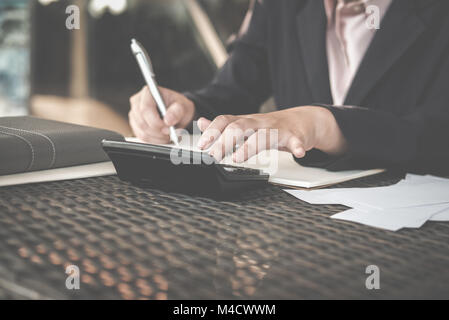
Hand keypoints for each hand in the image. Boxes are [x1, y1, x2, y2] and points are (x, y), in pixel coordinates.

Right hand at [129, 86, 195, 142]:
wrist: (177, 112)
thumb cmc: (178, 106)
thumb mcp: (182, 106)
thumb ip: (176, 112)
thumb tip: (168, 120)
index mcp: (148, 92)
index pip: (145, 109)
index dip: (156, 122)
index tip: (167, 128)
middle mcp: (138, 103)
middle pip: (142, 123)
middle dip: (158, 132)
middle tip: (170, 133)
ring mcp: (135, 115)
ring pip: (142, 132)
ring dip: (157, 138)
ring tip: (168, 135)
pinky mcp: (136, 126)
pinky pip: (142, 138)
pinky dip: (155, 141)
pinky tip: (163, 137)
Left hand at [197, 106, 346, 161]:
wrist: (302, 120)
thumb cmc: (271, 126)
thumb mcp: (245, 124)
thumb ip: (223, 126)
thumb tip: (201, 122)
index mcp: (245, 121)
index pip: (225, 120)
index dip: (212, 131)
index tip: (202, 145)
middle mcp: (258, 123)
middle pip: (239, 127)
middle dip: (224, 141)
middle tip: (214, 156)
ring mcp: (276, 129)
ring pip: (262, 135)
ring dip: (249, 147)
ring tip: (238, 158)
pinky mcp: (294, 136)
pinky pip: (295, 140)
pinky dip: (296, 146)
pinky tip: (297, 153)